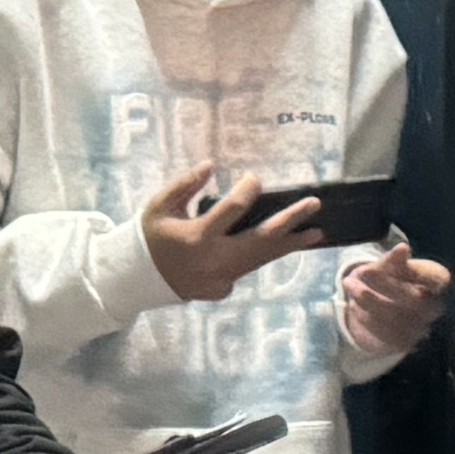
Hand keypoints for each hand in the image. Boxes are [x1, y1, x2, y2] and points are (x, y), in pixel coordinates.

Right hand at [140, 161, 323, 304]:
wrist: (138, 279)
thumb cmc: (150, 236)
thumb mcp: (159, 205)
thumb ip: (185, 184)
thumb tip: (211, 165)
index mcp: (197, 237)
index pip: (233, 209)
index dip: (248, 189)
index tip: (254, 178)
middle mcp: (215, 259)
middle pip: (261, 239)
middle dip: (290, 221)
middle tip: (314, 205)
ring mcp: (222, 278)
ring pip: (263, 258)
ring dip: (289, 244)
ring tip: (316, 232)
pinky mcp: (223, 288)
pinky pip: (249, 268)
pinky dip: (267, 256)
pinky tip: (285, 245)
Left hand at [336, 241, 451, 354]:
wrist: (376, 306)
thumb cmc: (387, 278)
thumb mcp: (388, 266)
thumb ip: (394, 260)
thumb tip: (403, 249)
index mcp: (440, 282)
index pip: (440, 279)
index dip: (418, 271)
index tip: (396, 256)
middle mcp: (437, 307)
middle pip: (416, 299)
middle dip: (384, 285)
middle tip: (357, 273)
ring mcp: (423, 328)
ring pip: (398, 318)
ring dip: (369, 301)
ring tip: (350, 286)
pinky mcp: (406, 344)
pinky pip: (386, 335)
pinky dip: (367, 319)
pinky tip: (355, 307)